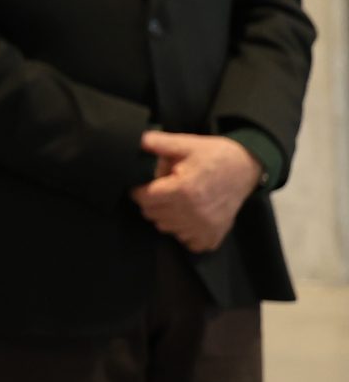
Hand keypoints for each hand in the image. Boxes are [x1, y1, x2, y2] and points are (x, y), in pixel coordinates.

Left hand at [133, 132, 259, 253]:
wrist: (246, 168)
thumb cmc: (215, 155)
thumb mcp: (187, 143)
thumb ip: (158, 142)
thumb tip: (136, 139)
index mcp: (184, 190)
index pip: (144, 199)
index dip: (138, 190)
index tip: (143, 185)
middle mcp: (193, 212)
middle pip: (152, 214)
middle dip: (151, 202)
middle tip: (162, 190)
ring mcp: (204, 227)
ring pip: (166, 228)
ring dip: (166, 216)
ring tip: (177, 200)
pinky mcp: (213, 235)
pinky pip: (187, 242)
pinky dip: (184, 231)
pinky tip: (189, 215)